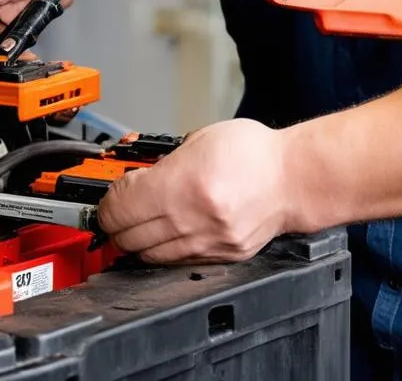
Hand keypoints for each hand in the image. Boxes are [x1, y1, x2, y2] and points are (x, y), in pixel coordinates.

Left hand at [96, 119, 291, 264]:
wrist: (294, 178)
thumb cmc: (253, 153)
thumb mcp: (198, 140)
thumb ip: (163, 162)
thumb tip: (136, 179)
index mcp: (182, 185)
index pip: (120, 207)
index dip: (107, 201)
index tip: (109, 194)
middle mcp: (191, 219)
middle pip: (128, 235)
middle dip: (114, 222)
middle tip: (115, 209)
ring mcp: (206, 243)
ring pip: (148, 255)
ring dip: (135, 239)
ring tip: (136, 222)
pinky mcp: (220, 257)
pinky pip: (175, 260)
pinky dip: (161, 250)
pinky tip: (163, 233)